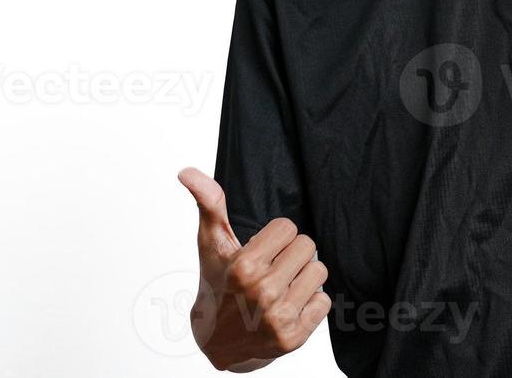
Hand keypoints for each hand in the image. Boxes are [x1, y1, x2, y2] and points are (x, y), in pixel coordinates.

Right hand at [178, 167, 330, 370]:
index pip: (289, 228)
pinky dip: (310, 303)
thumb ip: (209, 203)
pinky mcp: (294, 338)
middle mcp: (262, 293)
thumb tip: (187, 171)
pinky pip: (324, 301)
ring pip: (318, 271)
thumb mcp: (212, 243)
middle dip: (290, 254)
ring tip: (282, 287)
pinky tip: (289, 307)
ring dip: (303, 277)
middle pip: (307, 246)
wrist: (217, 341)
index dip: (275, 237)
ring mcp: (279, 318)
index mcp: (243, 267)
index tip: (261, 251)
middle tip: (272, 269)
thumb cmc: (218, 283)